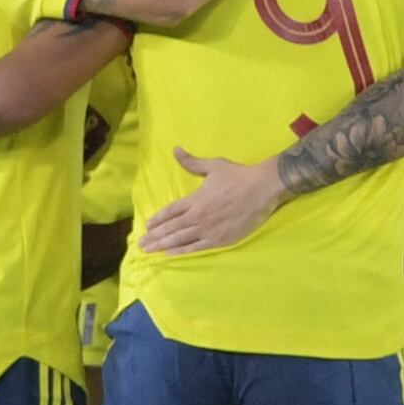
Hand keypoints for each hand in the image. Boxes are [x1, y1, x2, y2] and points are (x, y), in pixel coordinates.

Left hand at [137, 145, 284, 256]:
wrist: (262, 189)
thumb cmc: (238, 176)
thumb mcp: (214, 166)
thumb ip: (192, 162)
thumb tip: (175, 150)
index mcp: (195, 199)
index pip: (171, 211)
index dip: (158, 219)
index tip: (147, 225)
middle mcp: (198, 216)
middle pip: (171, 228)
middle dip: (155, 236)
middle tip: (141, 244)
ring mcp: (209, 230)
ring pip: (181, 239)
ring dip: (163, 245)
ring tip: (150, 250)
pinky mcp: (220, 239)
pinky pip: (197, 247)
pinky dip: (183, 251)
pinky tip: (172, 254)